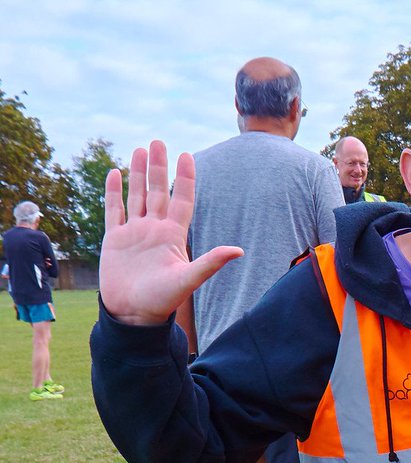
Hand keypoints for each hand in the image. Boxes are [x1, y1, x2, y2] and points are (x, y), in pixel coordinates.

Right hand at [100, 141, 242, 324]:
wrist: (133, 315)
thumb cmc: (162, 301)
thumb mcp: (188, 279)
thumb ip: (210, 263)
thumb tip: (239, 250)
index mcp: (173, 236)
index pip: (182, 200)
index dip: (184, 178)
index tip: (187, 155)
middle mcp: (155, 230)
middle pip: (157, 191)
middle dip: (158, 167)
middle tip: (158, 141)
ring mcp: (134, 233)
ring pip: (137, 196)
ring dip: (137, 174)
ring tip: (140, 149)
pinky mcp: (114, 239)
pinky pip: (114, 210)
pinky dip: (113, 192)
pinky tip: (114, 173)